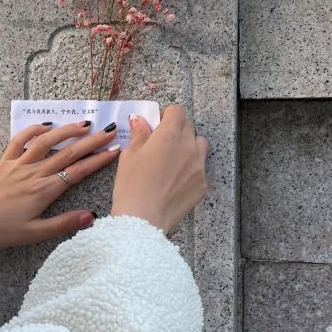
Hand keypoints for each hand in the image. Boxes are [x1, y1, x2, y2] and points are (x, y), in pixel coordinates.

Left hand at [0, 120, 121, 248]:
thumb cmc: (1, 230)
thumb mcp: (34, 234)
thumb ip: (63, 224)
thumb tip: (91, 216)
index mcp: (44, 191)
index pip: (77, 172)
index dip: (98, 160)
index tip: (114, 150)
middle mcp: (34, 173)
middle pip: (68, 153)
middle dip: (91, 141)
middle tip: (109, 131)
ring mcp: (19, 164)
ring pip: (47, 142)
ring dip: (67, 130)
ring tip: (85, 124)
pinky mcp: (5, 162)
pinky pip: (20, 140)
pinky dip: (34, 130)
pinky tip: (47, 125)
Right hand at [110, 105, 207, 233]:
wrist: (143, 220)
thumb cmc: (131, 186)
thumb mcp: (129, 156)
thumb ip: (139, 134)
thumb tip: (141, 120)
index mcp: (169, 135)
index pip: (177, 111)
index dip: (166, 115)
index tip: (157, 124)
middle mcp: (188, 146)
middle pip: (188, 126)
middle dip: (176, 130)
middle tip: (161, 143)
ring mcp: (199, 165)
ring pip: (199, 144)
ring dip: (188, 145)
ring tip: (172, 160)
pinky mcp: (202, 183)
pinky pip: (200, 167)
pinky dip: (190, 168)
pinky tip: (174, 180)